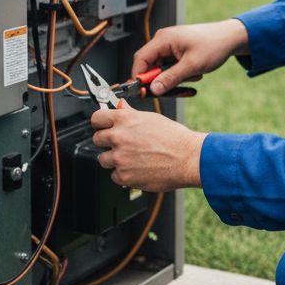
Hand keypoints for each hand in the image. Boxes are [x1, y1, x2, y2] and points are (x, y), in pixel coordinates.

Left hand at [91, 103, 206, 190]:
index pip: (96, 118)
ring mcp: (120, 158)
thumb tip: (120, 108)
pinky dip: (123, 174)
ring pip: (104, 159)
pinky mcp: (124, 176)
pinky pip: (114, 176)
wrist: (188, 158)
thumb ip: (131, 115)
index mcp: (125, 120)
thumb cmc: (175, 138)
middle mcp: (119, 137)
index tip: (102, 127)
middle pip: (97, 139)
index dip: (100, 123)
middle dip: (106, 142)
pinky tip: (137, 168)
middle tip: (120, 144)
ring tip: (133, 158)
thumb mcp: (151, 118)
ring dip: (115, 159)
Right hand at [132, 19, 249, 95]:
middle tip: (176, 85)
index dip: (139, 77)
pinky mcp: (176, 51)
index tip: (144, 91)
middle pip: (150, 66)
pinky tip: (194, 71)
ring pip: (162, 69)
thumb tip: (153, 89)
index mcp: (163, 39)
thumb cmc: (214, 45)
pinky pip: (171, 68)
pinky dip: (181, 74)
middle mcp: (163, 41)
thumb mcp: (192, 65)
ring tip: (193, 74)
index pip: (140, 59)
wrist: (230, 38)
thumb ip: (170, 78)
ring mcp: (170, 46)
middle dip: (163, 79)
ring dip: (176, 77)